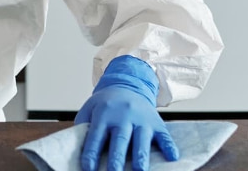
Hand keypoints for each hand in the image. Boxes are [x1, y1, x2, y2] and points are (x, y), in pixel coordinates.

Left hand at [75, 55, 177, 170]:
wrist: (128, 85)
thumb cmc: (106, 104)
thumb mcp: (90, 108)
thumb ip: (83, 125)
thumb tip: (75, 149)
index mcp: (103, 113)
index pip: (96, 135)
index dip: (92, 153)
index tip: (88, 169)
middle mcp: (123, 115)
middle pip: (120, 138)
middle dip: (117, 157)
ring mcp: (141, 119)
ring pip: (141, 139)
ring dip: (141, 156)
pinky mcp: (156, 123)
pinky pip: (164, 135)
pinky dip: (169, 146)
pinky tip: (172, 157)